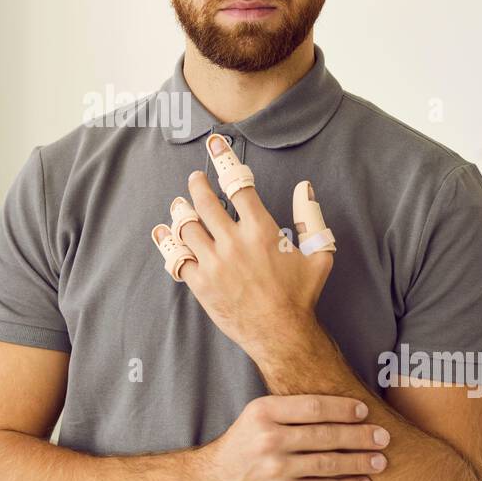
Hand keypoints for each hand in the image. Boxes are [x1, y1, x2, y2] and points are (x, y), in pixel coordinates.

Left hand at [151, 132, 335, 353]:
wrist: (281, 334)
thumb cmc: (301, 295)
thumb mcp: (319, 254)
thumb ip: (311, 219)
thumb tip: (305, 188)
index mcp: (261, 230)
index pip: (238, 186)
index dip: (226, 161)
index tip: (216, 146)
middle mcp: (234, 242)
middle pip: (205, 202)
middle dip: (197, 186)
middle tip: (195, 180)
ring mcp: (214, 263)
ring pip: (187, 227)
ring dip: (181, 212)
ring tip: (180, 206)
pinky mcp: (201, 284)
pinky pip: (177, 258)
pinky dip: (168, 243)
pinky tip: (163, 233)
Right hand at [194, 394, 387, 480]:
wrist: (213, 480)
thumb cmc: (241, 443)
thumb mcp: (257, 416)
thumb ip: (289, 409)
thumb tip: (336, 402)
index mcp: (264, 412)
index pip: (313, 406)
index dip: (342, 408)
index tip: (364, 409)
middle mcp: (269, 438)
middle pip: (325, 435)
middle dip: (359, 436)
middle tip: (383, 436)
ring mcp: (276, 468)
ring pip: (328, 463)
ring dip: (359, 462)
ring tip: (380, 460)